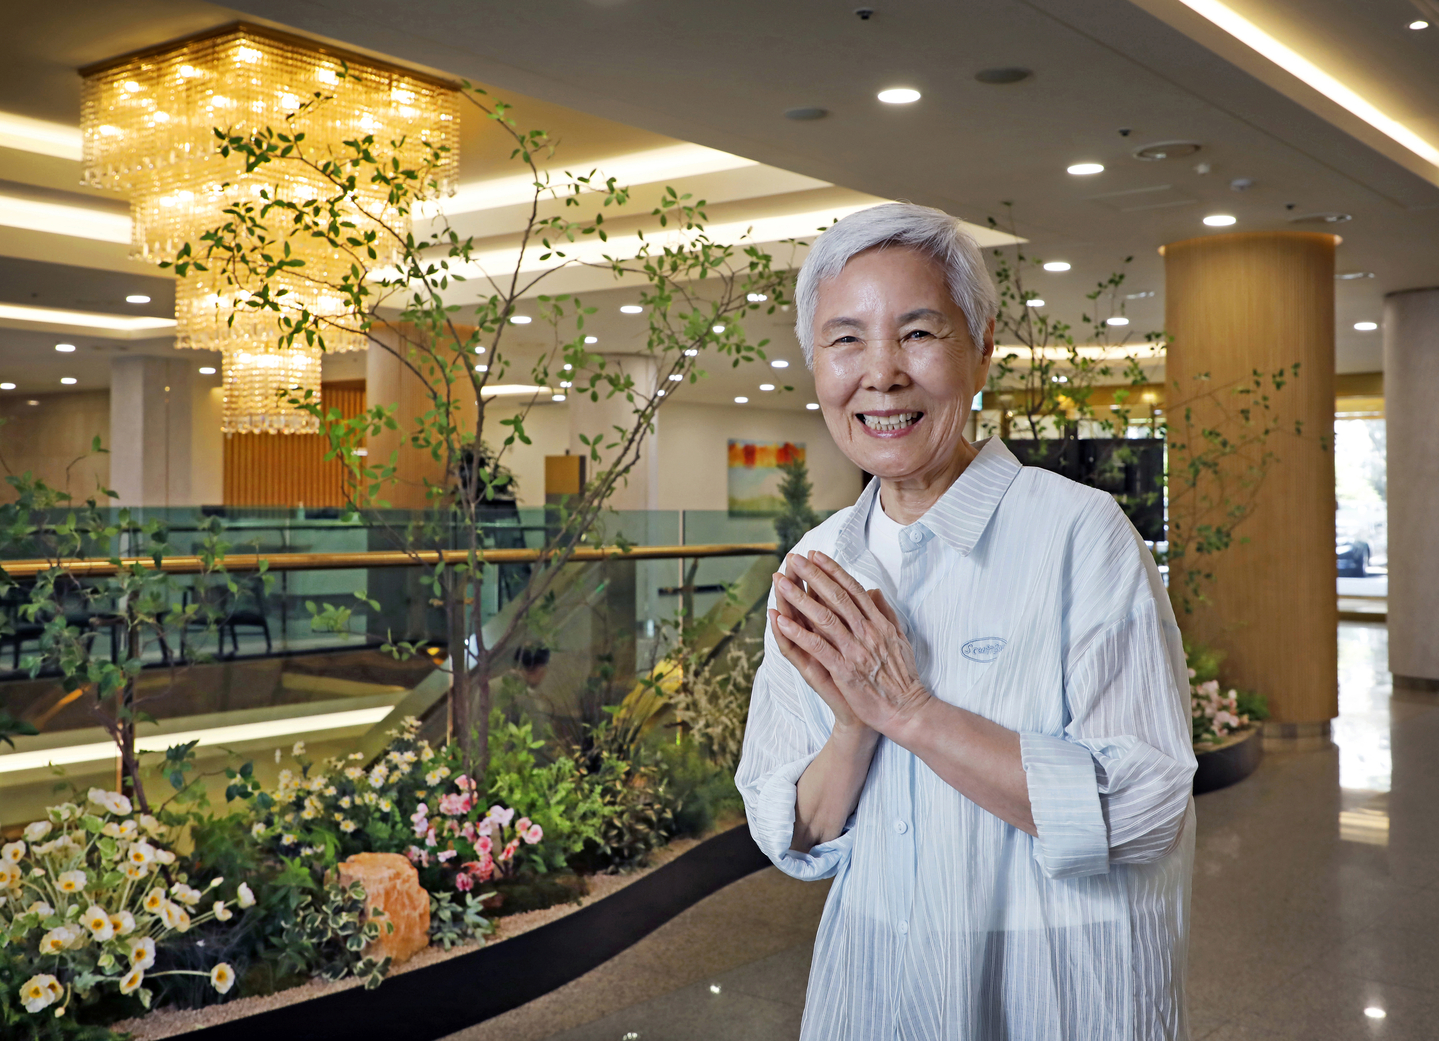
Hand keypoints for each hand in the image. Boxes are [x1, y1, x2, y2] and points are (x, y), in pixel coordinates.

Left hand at [770, 550, 930, 735]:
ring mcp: (855, 651)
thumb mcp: (900, 639)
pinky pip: (816, 647)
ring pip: (823, 617)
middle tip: (793, 558)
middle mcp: (867, 632)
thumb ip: (886, 613)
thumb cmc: (903, 677)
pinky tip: (780, 620)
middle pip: (835, 596)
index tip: (815, 555)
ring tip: (780, 582)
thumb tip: (875, 591)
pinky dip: (797, 632)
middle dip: (812, 575)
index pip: (853, 589)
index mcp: (879, 623)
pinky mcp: (844, 671)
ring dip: (798, 598)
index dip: (832, 570)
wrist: (908, 710)